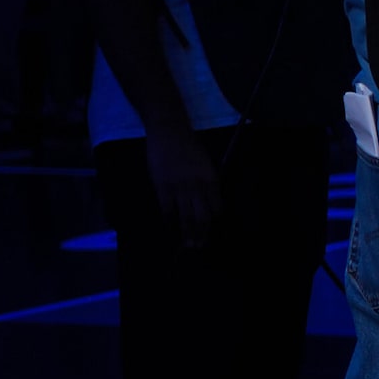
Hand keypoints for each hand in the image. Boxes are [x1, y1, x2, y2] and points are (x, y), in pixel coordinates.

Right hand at [144, 124, 219, 246]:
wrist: (170, 132)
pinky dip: (169, 221)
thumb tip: (207, 201)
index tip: (211, 231)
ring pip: (185, 216)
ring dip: (187, 232)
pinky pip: (167, 209)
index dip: (214, 220)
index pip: (216, 206)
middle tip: (200, 246)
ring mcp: (180, 187)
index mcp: (212, 180)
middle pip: (202, 215)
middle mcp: (198, 186)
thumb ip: (206, 183)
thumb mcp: (206, 164)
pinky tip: (170, 229)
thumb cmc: (190, 146)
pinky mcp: (163, 186)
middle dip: (202, 232)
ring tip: (188, 245)